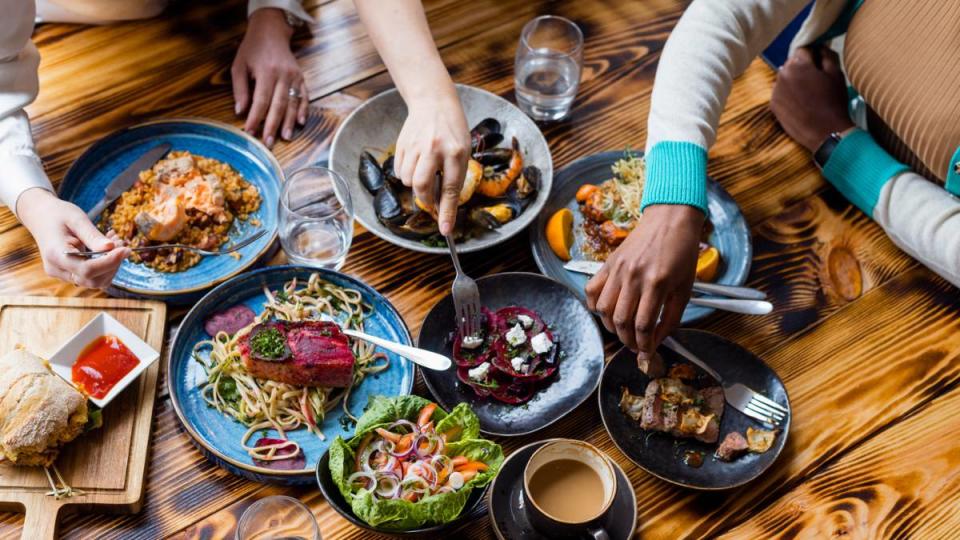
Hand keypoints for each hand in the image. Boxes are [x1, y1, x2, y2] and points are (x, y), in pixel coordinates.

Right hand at [17, 189, 128, 288]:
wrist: (41, 216)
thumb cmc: (58, 214)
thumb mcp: (77, 219)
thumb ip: (93, 236)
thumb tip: (111, 248)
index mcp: (55, 255)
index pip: (87, 270)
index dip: (110, 262)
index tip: (125, 249)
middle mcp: (57, 269)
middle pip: (92, 280)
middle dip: (112, 264)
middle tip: (121, 243)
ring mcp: (62, 273)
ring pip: (94, 281)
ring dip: (111, 264)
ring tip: (115, 242)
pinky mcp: (69, 273)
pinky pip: (91, 275)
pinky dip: (104, 264)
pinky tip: (107, 247)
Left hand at [231, 8, 306, 146]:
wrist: (271, 31)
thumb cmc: (252, 49)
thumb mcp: (239, 65)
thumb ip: (240, 89)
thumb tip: (241, 111)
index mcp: (266, 71)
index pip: (261, 100)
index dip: (256, 118)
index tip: (250, 132)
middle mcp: (283, 75)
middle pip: (279, 105)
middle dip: (273, 125)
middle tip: (269, 142)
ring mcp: (294, 77)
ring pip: (293, 103)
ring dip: (289, 122)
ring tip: (286, 137)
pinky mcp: (301, 78)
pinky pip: (304, 96)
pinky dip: (303, 110)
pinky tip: (300, 122)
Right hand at [393, 93, 469, 234]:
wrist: (434, 102)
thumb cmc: (453, 130)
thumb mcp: (463, 150)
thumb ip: (454, 175)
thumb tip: (442, 205)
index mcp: (456, 151)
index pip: (451, 188)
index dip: (448, 212)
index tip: (446, 230)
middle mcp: (435, 148)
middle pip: (422, 185)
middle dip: (425, 200)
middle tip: (430, 200)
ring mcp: (416, 145)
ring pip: (408, 180)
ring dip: (415, 184)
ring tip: (425, 171)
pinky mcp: (402, 144)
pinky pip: (399, 171)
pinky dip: (406, 174)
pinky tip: (415, 162)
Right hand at [585, 204, 703, 365]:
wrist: (670, 219)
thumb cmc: (682, 252)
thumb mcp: (685, 288)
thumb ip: (671, 317)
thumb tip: (656, 340)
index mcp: (657, 283)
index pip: (643, 325)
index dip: (644, 345)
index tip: (646, 353)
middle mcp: (633, 276)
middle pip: (621, 320)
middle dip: (627, 340)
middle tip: (635, 346)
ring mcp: (618, 269)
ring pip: (603, 309)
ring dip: (611, 326)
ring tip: (622, 329)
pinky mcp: (608, 263)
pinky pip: (592, 290)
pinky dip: (595, 306)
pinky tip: (606, 311)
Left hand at [771, 46, 854, 152]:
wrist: (825, 132)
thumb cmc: (834, 102)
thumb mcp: (836, 74)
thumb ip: (827, 55)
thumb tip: (820, 47)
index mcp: (798, 65)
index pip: (803, 49)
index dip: (813, 55)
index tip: (820, 64)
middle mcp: (782, 75)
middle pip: (792, 64)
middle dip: (802, 68)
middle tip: (816, 80)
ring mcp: (775, 91)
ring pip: (785, 78)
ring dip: (794, 81)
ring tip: (808, 94)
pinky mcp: (772, 105)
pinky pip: (780, 93)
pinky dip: (788, 94)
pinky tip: (800, 103)